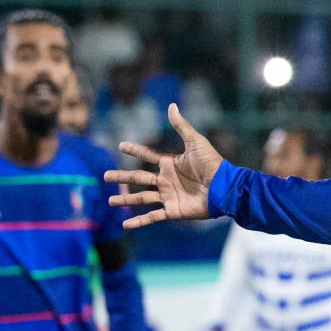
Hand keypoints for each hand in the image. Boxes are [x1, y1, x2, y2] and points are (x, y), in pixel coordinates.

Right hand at [105, 104, 224, 228]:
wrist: (224, 188)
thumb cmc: (213, 165)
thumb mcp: (196, 143)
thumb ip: (181, 126)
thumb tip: (171, 106)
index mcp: (170, 164)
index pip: (147, 156)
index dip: (135, 150)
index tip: (121, 146)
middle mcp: (166, 180)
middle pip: (138, 178)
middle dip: (122, 176)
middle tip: (105, 176)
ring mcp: (168, 196)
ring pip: (141, 198)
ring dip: (125, 199)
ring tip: (110, 201)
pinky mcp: (173, 211)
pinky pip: (152, 217)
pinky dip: (139, 222)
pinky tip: (125, 225)